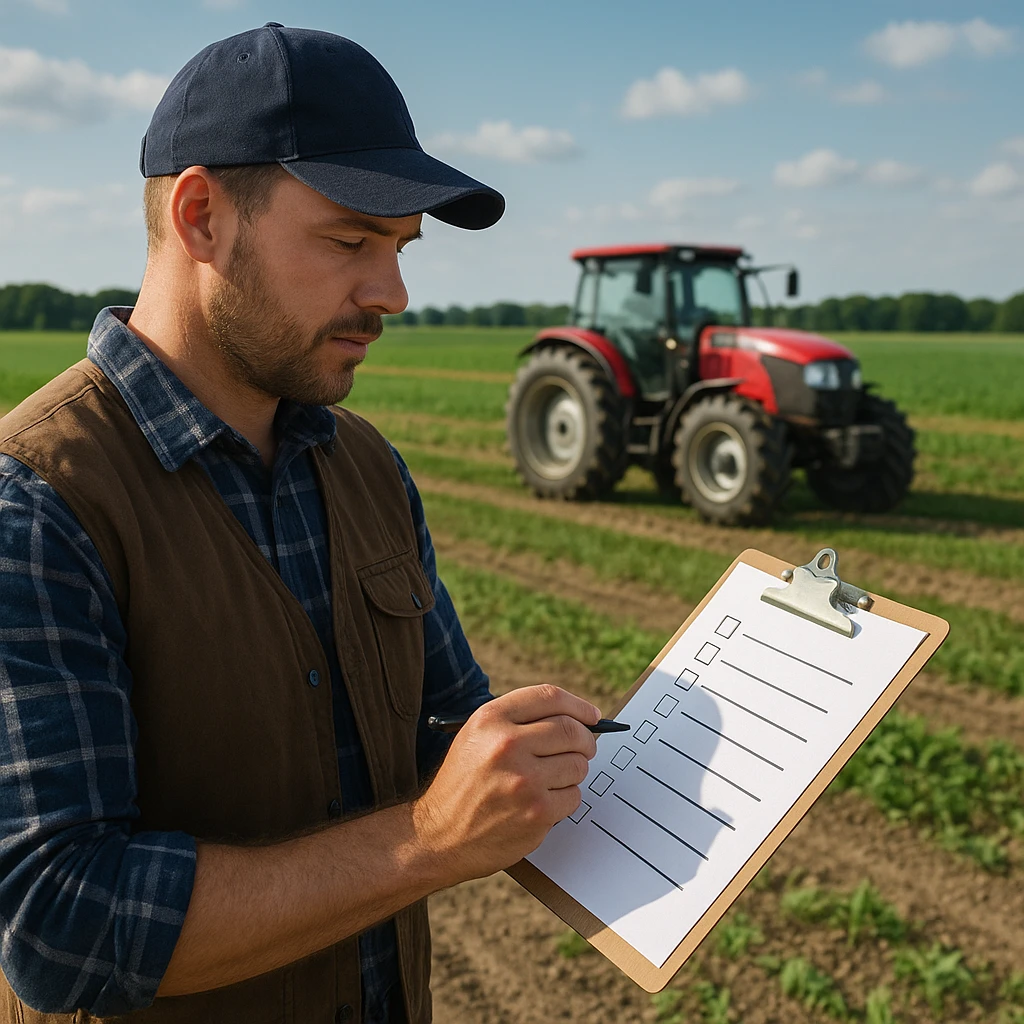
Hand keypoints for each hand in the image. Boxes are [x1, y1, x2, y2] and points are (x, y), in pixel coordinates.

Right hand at [413, 685, 600, 883]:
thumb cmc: (463, 783)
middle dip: (585, 739)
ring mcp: (524, 781)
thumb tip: (575, 718)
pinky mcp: (537, 813)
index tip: (591, 715)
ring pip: (578, 764)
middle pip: (571, 730)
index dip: (578, 705)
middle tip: (585, 747)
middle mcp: (507, 745)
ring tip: (552, 778)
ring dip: (573, 771)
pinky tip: (542, 802)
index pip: (550, 697)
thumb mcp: (477, 737)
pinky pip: (573, 796)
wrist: (438, 835)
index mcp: (491, 719)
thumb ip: (518, 722)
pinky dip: (565, 799)